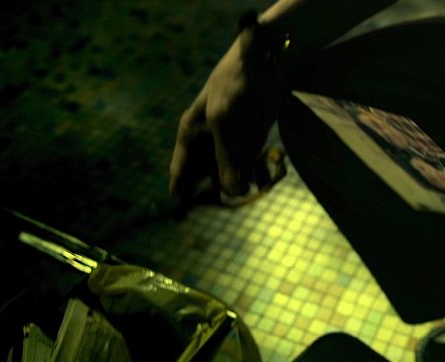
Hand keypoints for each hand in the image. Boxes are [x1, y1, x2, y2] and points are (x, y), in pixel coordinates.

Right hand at [169, 28, 280, 199]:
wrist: (260, 65)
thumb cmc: (233, 89)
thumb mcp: (225, 124)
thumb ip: (226, 158)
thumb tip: (232, 193)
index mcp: (190, 137)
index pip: (180, 172)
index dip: (185, 194)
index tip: (192, 212)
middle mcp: (206, 144)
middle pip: (206, 179)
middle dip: (219, 192)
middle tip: (233, 200)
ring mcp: (227, 144)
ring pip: (231, 175)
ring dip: (242, 184)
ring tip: (254, 188)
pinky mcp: (248, 143)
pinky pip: (249, 166)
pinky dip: (257, 174)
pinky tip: (265, 180)